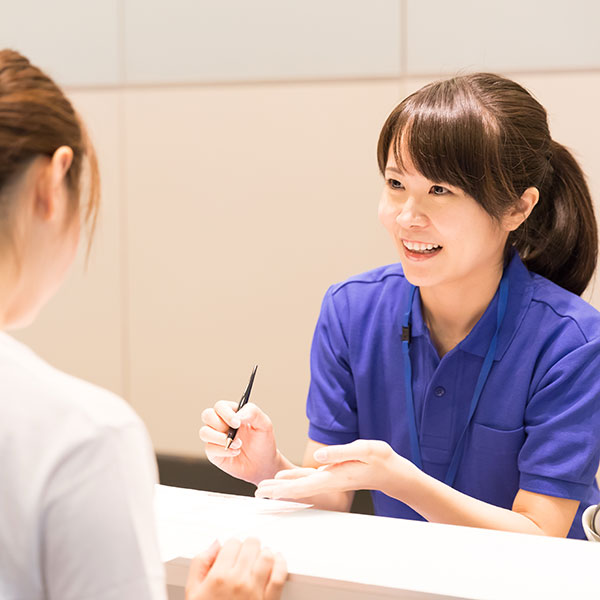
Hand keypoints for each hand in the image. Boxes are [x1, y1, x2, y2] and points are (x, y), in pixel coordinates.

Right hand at [186, 538, 286, 599]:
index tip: (233, 552)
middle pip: (251, 545)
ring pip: (267, 556)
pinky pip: (279, 575)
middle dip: (249, 547)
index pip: (233, 543)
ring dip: (264, 553)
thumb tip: (214, 545)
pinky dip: (281, 564)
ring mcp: (255, 590)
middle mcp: (238, 581)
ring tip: (260, 558)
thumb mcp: (193, 592)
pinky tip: (277, 562)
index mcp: (218, 577)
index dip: (232, 546)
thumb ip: (200, 564)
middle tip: (247, 553)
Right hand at [200, 401, 280, 484]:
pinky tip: (235, 452)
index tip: (237, 423)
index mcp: (232, 412)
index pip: (220, 406)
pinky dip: (223, 451)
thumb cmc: (263, 442)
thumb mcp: (265, 424)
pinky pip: (209, 448)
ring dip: (220, 439)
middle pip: (207, 415)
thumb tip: (238, 415)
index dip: (226, 413)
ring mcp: (216, 437)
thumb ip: (253, 413)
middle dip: (220, 424)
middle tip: (235, 433)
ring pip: (204, 432)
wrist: (263, 464)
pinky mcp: (213, 452)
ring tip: (238, 445)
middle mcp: (221, 423)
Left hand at [255, 440, 416, 499]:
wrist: (391, 472)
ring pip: (300, 484)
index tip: (266, 490)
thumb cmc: (380, 460)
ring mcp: (329, 479)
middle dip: (276, 491)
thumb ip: (340, 453)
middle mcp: (328, 481)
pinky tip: (284, 479)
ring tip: (264, 487)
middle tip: (256, 492)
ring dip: (281, 487)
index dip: (282, 488)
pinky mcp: (331, 474)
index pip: (302, 485)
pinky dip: (293, 480)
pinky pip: (307, 479)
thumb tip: (317, 456)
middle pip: (296, 488)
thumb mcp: (364, 450)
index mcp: (332, 476)